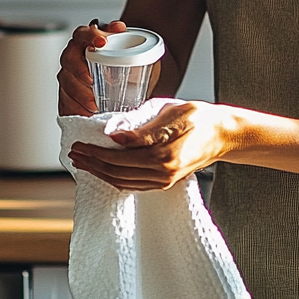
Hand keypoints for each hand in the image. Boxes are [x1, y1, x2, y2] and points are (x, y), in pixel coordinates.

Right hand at [57, 20, 126, 115]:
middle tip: (91, 80)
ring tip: (94, 104)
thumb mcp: (134, 55)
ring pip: (65, 82)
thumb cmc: (128, 66)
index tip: (102, 43)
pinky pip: (65, 102)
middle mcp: (76, 56)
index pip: (83, 33)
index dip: (90, 36)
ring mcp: (69, 76)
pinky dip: (75, 108)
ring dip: (78, 93)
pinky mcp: (68, 96)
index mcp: (89, 40)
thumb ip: (135, 48)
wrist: (126, 84)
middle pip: (68, 58)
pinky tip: (87, 114)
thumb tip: (144, 50)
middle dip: (79, 69)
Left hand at [68, 100, 233, 190]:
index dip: (94, 154)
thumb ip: (143, 129)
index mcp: (162, 156)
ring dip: (100, 173)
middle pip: (116, 174)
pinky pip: (133, 184)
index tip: (79, 146)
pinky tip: (106, 170)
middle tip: (75, 154)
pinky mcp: (165, 182)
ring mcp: (164, 181)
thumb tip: (116, 136)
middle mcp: (162, 174)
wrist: (223, 134)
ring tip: (84, 162)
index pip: (117, 159)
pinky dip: (115, 178)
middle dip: (92, 165)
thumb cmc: (200, 118)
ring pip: (123, 183)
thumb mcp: (172, 114)